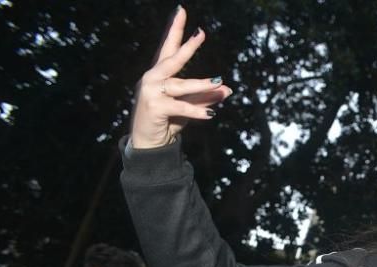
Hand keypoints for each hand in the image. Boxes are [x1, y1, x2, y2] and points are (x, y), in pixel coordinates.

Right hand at [130, 7, 232, 148]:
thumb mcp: (190, 106)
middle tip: (201, 33)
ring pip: (181, 85)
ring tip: (219, 83)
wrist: (149, 142)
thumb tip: (227, 89)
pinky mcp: (154, 107)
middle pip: (172, 59)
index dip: (176, 30)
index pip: (169, 47)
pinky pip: (180, 106)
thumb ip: (206, 96)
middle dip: (187, 46)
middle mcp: (153, 78)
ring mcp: (151, 92)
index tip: (182, 11)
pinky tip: (210, 114)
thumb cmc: (168, 120)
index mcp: (160, 74)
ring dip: (201, 85)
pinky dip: (196, 110)